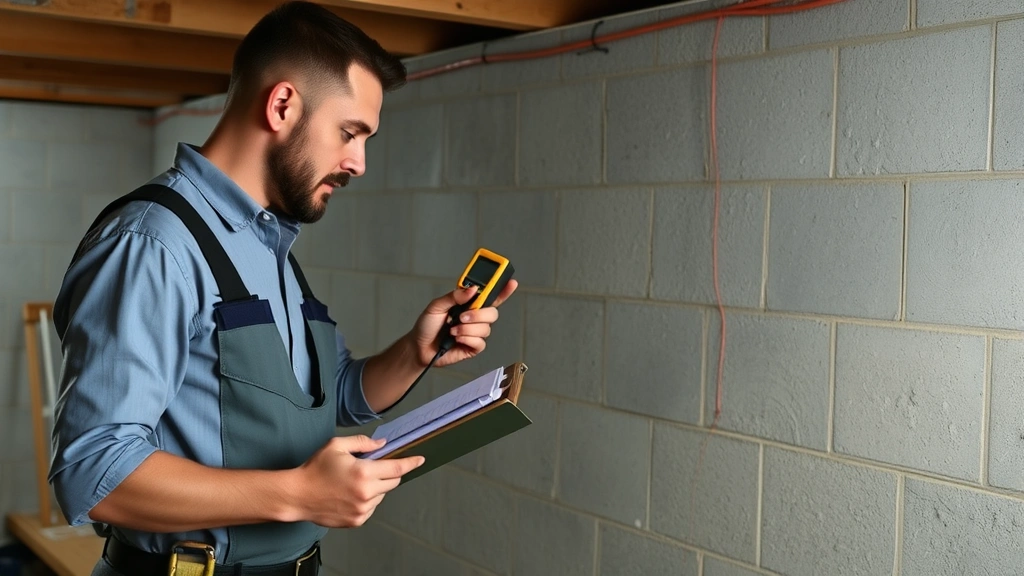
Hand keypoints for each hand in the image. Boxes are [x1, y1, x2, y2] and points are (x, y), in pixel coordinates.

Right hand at [296, 435, 422, 527]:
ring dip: (377, 487)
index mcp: (363, 472)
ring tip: (355, 482)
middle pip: (393, 482)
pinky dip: (368, 499)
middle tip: (372, 468)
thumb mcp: (337, 446)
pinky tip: (351, 494)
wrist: (298, 495)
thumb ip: (362, 443)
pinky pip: (372, 507)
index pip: (397, 468)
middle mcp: (366, 493)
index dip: (411, 463)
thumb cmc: (315, 469)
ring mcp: (362, 509)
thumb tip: (382, 445)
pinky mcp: (357, 520)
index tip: (420, 459)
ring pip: (382, 495)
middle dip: (389, 473)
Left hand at [409, 279, 517, 367]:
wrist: (419, 348)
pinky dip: (467, 339)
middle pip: (493, 312)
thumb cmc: (427, 326)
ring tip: (453, 330)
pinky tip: (457, 339)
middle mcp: (475, 318)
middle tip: (461, 317)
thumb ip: (454, 296)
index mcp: (469, 304)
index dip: (503, 289)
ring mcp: (475, 332)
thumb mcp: (436, 306)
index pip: (490, 295)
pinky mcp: (473, 347)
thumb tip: (472, 289)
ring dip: (467, 329)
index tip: (510, 282)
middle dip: (478, 314)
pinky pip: (480, 342)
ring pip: (485, 328)